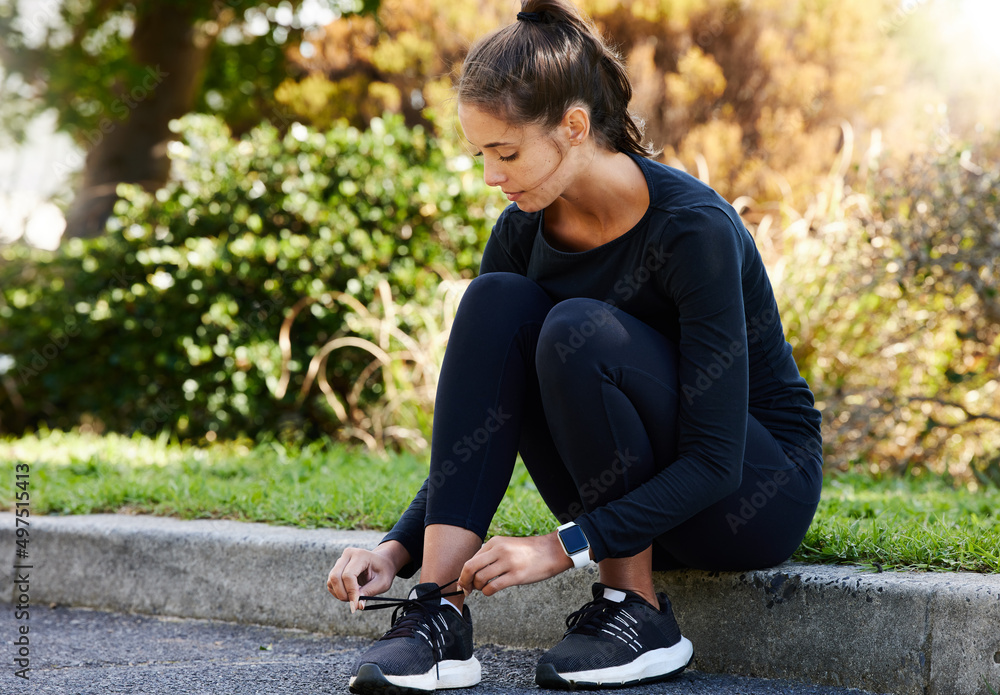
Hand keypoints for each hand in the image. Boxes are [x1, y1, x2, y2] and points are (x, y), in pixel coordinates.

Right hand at [327, 543, 405, 612]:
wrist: (383, 562)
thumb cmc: (384, 570)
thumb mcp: (383, 582)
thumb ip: (369, 592)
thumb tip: (357, 605)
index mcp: (360, 555)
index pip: (348, 575)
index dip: (351, 592)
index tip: (356, 605)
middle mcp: (348, 554)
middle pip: (335, 577)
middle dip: (343, 594)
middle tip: (354, 603)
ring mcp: (341, 560)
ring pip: (331, 581)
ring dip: (340, 594)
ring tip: (355, 596)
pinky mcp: (337, 567)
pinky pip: (331, 583)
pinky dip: (338, 592)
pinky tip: (350, 593)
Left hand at [458, 533, 572, 596]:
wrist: (551, 551)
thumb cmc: (528, 552)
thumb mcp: (507, 546)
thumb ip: (490, 555)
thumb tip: (472, 572)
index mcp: (495, 542)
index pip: (471, 559)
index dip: (464, 574)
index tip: (463, 583)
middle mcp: (499, 550)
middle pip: (470, 568)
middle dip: (465, 581)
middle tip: (467, 589)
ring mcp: (508, 563)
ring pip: (480, 579)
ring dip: (478, 588)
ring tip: (483, 588)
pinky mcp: (516, 575)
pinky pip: (493, 587)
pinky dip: (487, 592)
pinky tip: (491, 591)